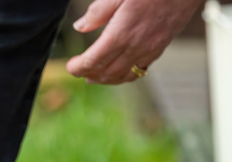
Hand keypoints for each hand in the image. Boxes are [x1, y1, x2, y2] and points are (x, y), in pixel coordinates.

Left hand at [66, 0, 202, 83]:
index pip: (94, 60)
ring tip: (94, 77)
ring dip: (106, 79)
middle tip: (79, 71)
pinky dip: (125, 76)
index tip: (70, 66)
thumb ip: (98, 12)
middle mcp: (136, 46)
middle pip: (107, 72)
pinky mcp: (160, 47)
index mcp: (121, 33)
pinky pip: (140, 70)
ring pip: (124, 75)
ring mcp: (150, 49)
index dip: (78, 67)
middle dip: (89, 74)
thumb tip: (80, 26)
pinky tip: (119, 71)